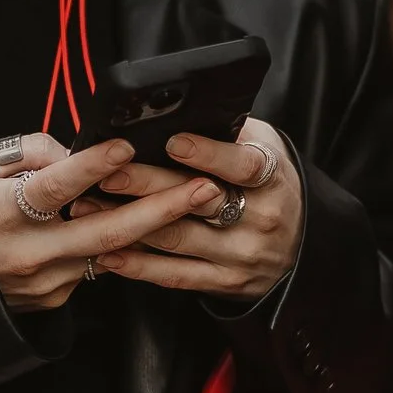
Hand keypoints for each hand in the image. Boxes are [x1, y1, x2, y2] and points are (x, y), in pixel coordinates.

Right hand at [0, 133, 226, 311]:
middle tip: (206, 187)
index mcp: (2, 215)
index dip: (91, 166)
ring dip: (153, 226)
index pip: (55, 188)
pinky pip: (93, 264)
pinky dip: (117, 242)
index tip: (124, 147)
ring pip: (109, 249)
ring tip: (197, 201)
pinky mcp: (54, 300)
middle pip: (107, 231)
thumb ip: (25, 154)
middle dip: (163, 207)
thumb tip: (71, 152)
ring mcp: (45, 282)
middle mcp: (29, 254)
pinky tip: (145, 224)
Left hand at [62, 118, 301, 301]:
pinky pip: (176, 276)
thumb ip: (231, 132)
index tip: (171, 141)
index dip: (208, 153)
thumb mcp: (267, 149)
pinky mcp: (225, 283)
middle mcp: (260, 219)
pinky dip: (139, 266)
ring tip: (88, 207)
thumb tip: (183, 109)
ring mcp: (241, 255)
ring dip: (128, 223)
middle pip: (198, 201)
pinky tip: (108, 253)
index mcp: (273, 179)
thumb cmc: (271, 186)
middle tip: (107, 173)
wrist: (305, 247)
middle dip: (147, 185)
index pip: (243, 165)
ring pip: (178, 239)